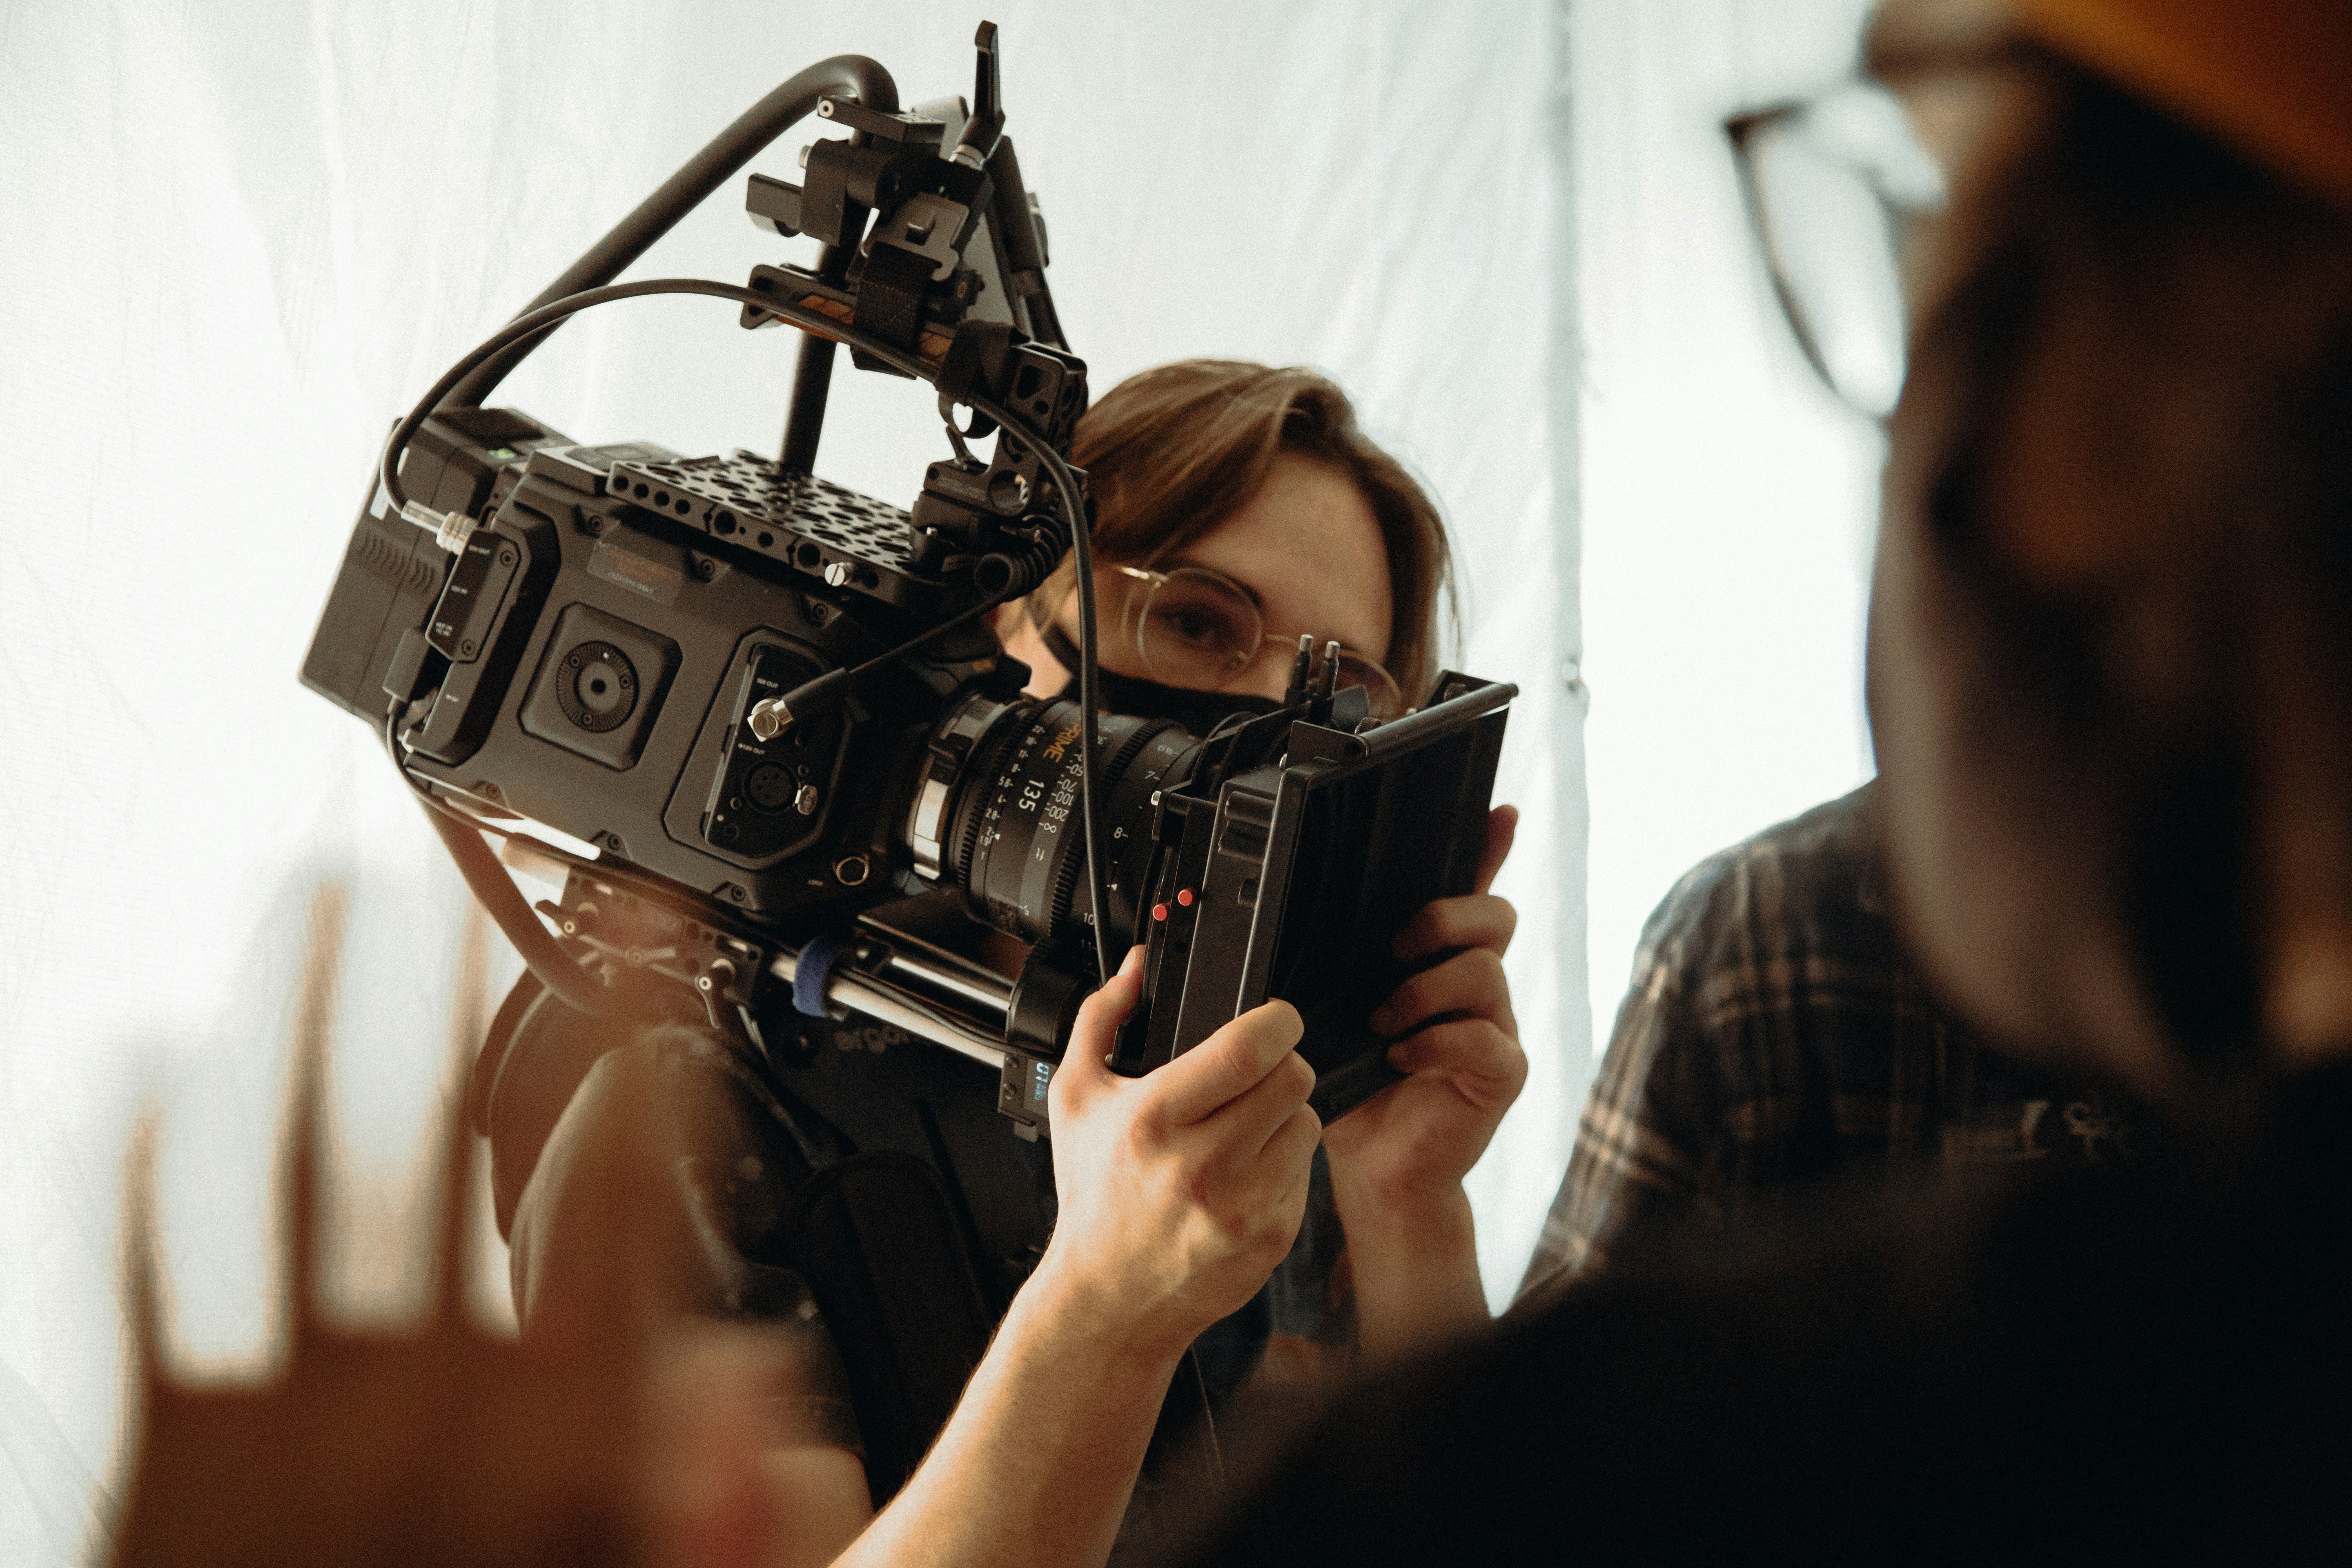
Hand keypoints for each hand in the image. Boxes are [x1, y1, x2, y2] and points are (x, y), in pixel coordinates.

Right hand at [1032, 947, 1321, 1363]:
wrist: (1110, 1296)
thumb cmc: (1094, 1196)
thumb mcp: (1075, 1097)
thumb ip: (1101, 1019)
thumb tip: (1135, 969)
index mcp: (1155, 1119)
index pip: (1248, 1048)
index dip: (1276, 1020)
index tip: (1274, 1019)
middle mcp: (1202, 1164)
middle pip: (1293, 1077)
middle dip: (1281, 1063)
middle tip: (1257, 1073)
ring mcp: (1243, 1205)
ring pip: (1307, 1120)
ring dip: (1285, 1113)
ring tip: (1246, 1126)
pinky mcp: (1271, 1237)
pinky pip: (1307, 1171)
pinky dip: (1284, 1162)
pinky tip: (1246, 1171)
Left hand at [1323, 805, 1526, 1222]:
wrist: (1373, 1162)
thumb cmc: (1355, 1082)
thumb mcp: (1335, 1010)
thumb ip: (1336, 966)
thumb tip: (1293, 915)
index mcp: (1439, 957)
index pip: (1473, 888)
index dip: (1490, 847)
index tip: (1496, 815)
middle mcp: (1476, 983)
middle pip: (1493, 914)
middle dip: (1443, 917)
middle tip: (1394, 949)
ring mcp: (1496, 1023)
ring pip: (1485, 970)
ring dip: (1424, 990)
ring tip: (1382, 1022)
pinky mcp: (1501, 1070)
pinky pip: (1484, 1036)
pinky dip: (1435, 1042)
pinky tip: (1400, 1057)